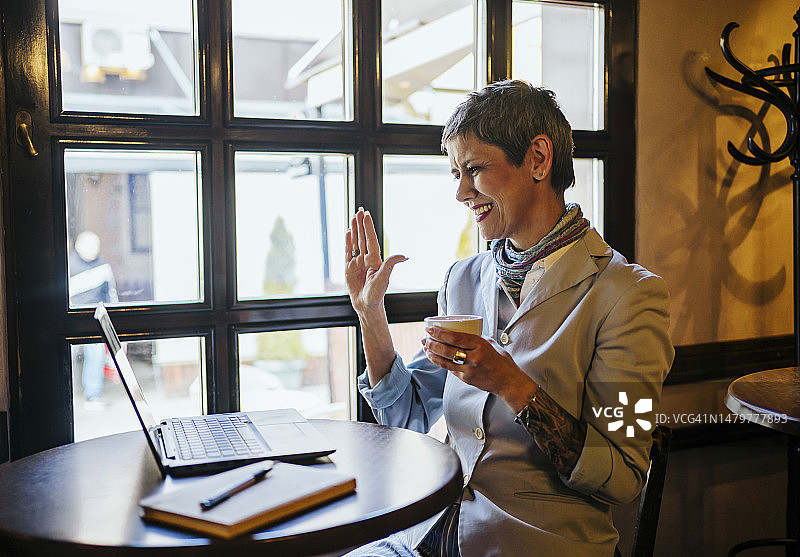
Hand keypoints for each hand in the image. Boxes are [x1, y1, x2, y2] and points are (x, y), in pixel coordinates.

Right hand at [345, 208, 406, 314]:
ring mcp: (358, 263)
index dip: (368, 227)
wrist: (366, 306)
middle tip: (359, 210)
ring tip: (352, 218)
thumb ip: (391, 265)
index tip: (366, 215)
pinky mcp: (349, 268)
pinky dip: (347, 242)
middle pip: (363, 238)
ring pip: (355, 243)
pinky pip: (348, 252)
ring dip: (354, 230)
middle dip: (361, 224)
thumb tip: (404, 256)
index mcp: (375, 259)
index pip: (370, 239)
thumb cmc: (376, 294)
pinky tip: (348, 233)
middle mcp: (367, 259)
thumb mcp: (384, 278)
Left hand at [422, 326, 536, 408]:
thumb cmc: (502, 361)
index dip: (440, 334)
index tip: (430, 330)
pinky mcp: (466, 379)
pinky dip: (442, 363)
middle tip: (424, 338)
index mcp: (480, 345)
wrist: (509, 382)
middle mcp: (474, 358)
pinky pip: (451, 369)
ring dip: (432, 354)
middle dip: (432, 344)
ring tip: (425, 348)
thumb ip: (476, 338)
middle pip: (446, 350)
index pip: (455, 338)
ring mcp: (469, 371)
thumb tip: (461, 331)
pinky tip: (436, 358)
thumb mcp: (491, 344)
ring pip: (445, 362)